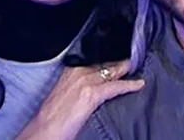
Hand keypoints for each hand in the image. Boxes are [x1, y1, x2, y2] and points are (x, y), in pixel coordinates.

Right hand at [16, 61, 143, 139]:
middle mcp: (77, 72)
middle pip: (104, 63)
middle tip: (133, 58)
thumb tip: (92, 88)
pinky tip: (139, 84)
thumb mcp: (63, 94)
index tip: (117, 54)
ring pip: (112, 72)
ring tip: (137, 67)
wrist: (44, 129)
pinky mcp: (92, 94)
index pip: (94, 59)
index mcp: (69, 71)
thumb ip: (78, 86)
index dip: (107, 57)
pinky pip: (116, 87)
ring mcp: (86, 82)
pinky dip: (129, 85)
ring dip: (126, 70)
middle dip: (119, 61)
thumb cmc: (51, 116)